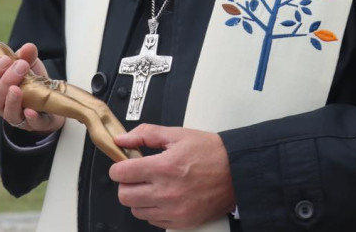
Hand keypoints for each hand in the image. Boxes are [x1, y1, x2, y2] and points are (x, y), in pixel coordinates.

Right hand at [0, 42, 64, 133]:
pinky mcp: (34, 125)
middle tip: (20, 66)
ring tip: (18, 88)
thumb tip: (28, 47)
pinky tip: (31, 110)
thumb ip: (27, 56)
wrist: (52, 102)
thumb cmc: (32, 81)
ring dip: (12, 99)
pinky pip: (29, 124)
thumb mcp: (29, 65)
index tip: (5, 59)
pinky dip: (30, 118)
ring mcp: (16, 116)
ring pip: (8, 112)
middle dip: (4, 81)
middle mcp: (1, 104)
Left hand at [110, 124, 235, 228]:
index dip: (119, 167)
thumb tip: (122, 139)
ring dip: (139, 198)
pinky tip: (163, 197)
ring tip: (152, 186)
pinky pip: (153, 220)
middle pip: (124, 195)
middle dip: (126, 183)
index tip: (124, 165)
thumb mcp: (178, 134)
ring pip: (136, 210)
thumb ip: (146, 134)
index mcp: (164, 167)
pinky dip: (153, 209)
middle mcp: (167, 191)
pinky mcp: (182, 221)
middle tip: (137, 175)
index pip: (122, 173)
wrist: (237, 172)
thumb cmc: (211, 152)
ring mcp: (174, 210)